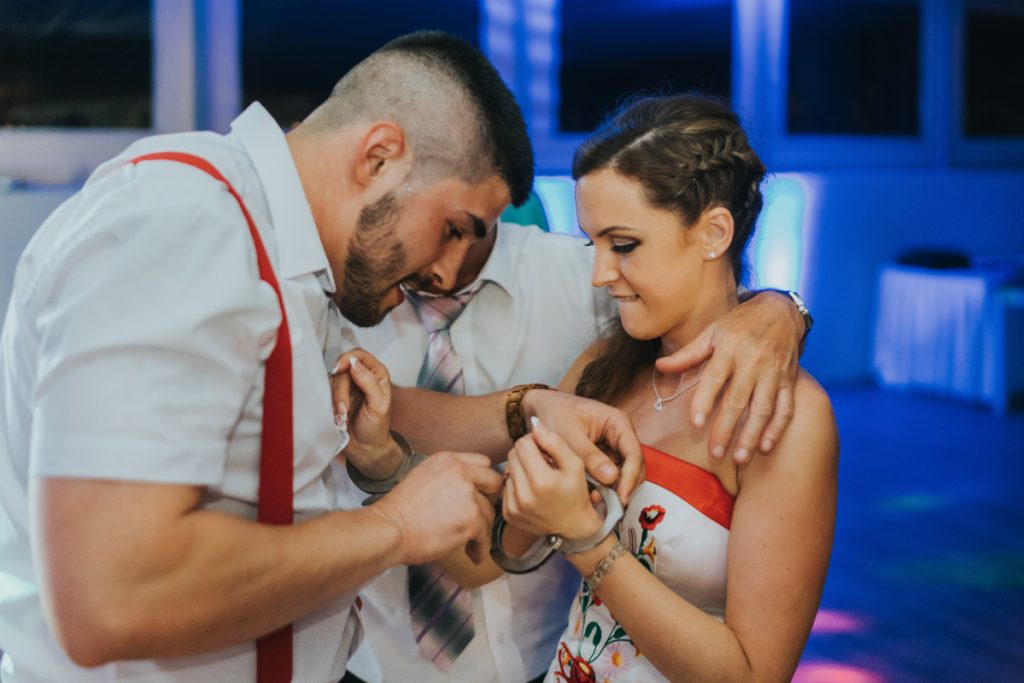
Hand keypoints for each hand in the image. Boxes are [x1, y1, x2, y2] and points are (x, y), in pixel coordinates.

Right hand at [330, 349, 400, 477]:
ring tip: (343, 417)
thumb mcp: (379, 406)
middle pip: (342, 369)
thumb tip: (353, 363)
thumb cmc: (377, 428)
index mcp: (376, 374)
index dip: (346, 358)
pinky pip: (326, 393)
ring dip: (335, 400)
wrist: (365, 449)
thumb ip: (369, 382)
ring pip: (332, 382)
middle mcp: (362, 376)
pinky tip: (338, 418)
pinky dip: (330, 406)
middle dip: (340, 390)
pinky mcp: (336, 397)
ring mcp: (348, 387)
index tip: (338, 370)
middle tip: (344, 410)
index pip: (359, 355)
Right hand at [370, 452, 503, 564]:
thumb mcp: (422, 476)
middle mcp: (461, 472)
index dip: (482, 481)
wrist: (390, 530)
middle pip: (493, 483)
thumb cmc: (400, 511)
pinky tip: (472, 553)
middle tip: (479, 516)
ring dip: (482, 530)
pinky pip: (486, 535)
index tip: (479, 494)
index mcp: (448, 460)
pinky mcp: (471, 519)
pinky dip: (480, 547)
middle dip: (488, 501)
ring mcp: (468, 495)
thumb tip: (465, 488)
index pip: (482, 462)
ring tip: (471, 543)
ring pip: (489, 512)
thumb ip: (446, 476)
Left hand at [503, 418, 602, 539]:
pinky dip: (517, 484)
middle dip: (526, 453)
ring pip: (507, 469)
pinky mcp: (508, 514)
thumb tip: (534, 423)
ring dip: (521, 468)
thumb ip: (555, 442)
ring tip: (538, 476)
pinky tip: (531, 490)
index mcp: (541, 481)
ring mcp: (513, 506)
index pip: (523, 444)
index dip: (535, 441)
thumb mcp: (575, 465)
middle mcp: (523, 495)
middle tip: (542, 462)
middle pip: (512, 454)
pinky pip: (505, 486)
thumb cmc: (577, 493)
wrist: (574, 528)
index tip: (546, 450)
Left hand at [520, 389, 643, 503]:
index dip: (630, 477)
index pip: (633, 453)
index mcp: (618, 423)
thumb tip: (612, 478)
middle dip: (624, 486)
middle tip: (612, 505)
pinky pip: (608, 475)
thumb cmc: (554, 413)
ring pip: (622, 473)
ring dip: (613, 488)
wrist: (538, 408)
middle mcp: (620, 435)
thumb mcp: (570, 435)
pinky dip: (602, 486)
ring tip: (595, 500)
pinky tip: (590, 495)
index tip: (621, 497)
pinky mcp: (603, 457)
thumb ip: (590, 456)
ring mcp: (612, 446)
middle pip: (633, 466)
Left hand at [655, 290, 801, 462]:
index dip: (705, 400)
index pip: (715, 378)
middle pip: (738, 400)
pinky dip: (777, 429)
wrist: (781, 311)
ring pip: (763, 408)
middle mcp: (752, 362)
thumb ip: (687, 354)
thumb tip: (660, 367)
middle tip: (715, 452)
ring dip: (752, 435)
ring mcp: (773, 373)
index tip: (696, 422)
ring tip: (740, 458)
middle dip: (727, 428)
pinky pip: (786, 408)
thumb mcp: (712, 332)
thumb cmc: (740, 324)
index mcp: (729, 349)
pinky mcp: (789, 380)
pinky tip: (765, 447)